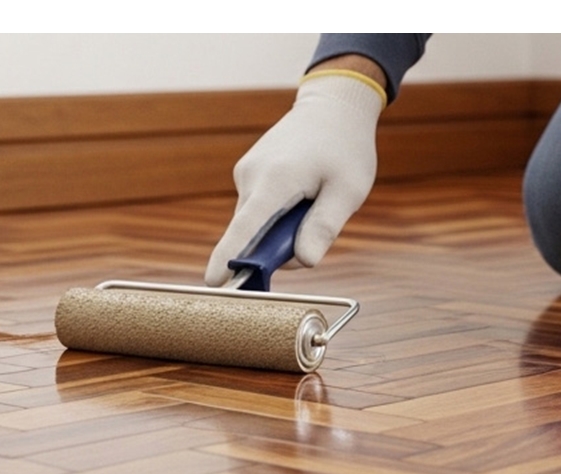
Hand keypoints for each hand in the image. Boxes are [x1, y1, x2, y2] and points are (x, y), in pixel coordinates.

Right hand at [205, 70, 385, 286]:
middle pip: (251, 233)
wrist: (333, 105)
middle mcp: (252, 175)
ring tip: (311, 204)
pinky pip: (256, 208)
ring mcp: (246, 172)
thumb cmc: (345, 147)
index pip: (245, 228)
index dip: (228, 258)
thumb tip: (304, 262)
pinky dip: (275, 215)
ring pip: (255, 222)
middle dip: (276, 248)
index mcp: (276, 180)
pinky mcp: (247, 172)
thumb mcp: (348, 190)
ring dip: (278, 229)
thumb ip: (324, 227)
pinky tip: (299, 196)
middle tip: (314, 236)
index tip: (212, 283)